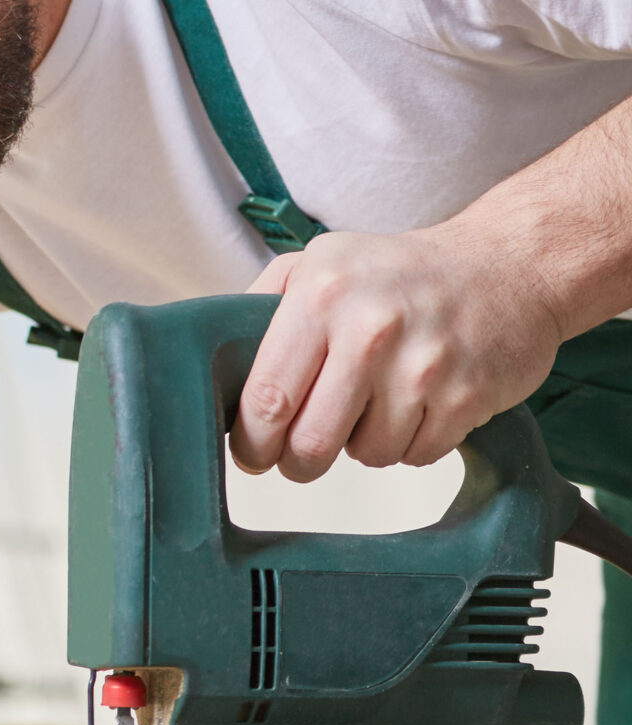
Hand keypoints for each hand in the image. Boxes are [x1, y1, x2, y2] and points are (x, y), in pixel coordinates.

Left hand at [234, 226, 564, 481]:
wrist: (509, 264)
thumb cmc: (401, 270)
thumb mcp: (319, 262)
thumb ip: (264, 306)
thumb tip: (216, 364)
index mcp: (321, 296)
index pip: (267, 397)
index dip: (251, 441)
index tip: (250, 453)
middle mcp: (370, 331)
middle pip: (311, 442)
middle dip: (298, 462)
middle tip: (299, 456)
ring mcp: (424, 366)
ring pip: (367, 455)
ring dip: (362, 445)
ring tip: (372, 406)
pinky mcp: (469, 397)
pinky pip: (417, 456)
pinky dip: (410, 444)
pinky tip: (415, 406)